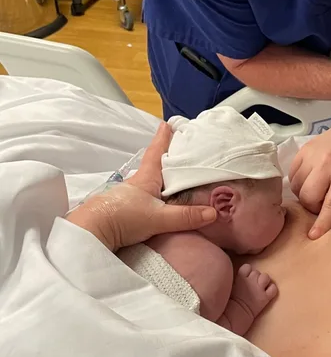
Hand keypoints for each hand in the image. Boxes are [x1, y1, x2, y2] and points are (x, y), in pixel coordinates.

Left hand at [66, 124, 216, 251]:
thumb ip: (186, 216)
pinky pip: (146, 198)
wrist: (92, 232)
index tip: (167, 124)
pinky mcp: (125, 211)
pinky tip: (161, 201)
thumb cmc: (124, 216)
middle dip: (167, 157)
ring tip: (175, 176)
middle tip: (181, 149)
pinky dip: (156, 195)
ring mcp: (129, 198)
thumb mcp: (159, 217)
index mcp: (146, 177)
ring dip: (162, 178)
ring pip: (151, 182)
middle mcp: (137, 184)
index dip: (163, 138)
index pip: (156, 152)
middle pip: (155, 166)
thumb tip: (213, 212)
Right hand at [289, 119, 330, 238]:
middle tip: (325, 203)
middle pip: (308, 197)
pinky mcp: (304, 149)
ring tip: (319, 191)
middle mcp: (327, 163)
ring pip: (297, 187)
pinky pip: (292, 174)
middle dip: (314, 207)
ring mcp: (313, 154)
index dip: (322, 222)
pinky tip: (311, 180)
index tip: (313, 235)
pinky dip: (299, 182)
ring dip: (306, 195)